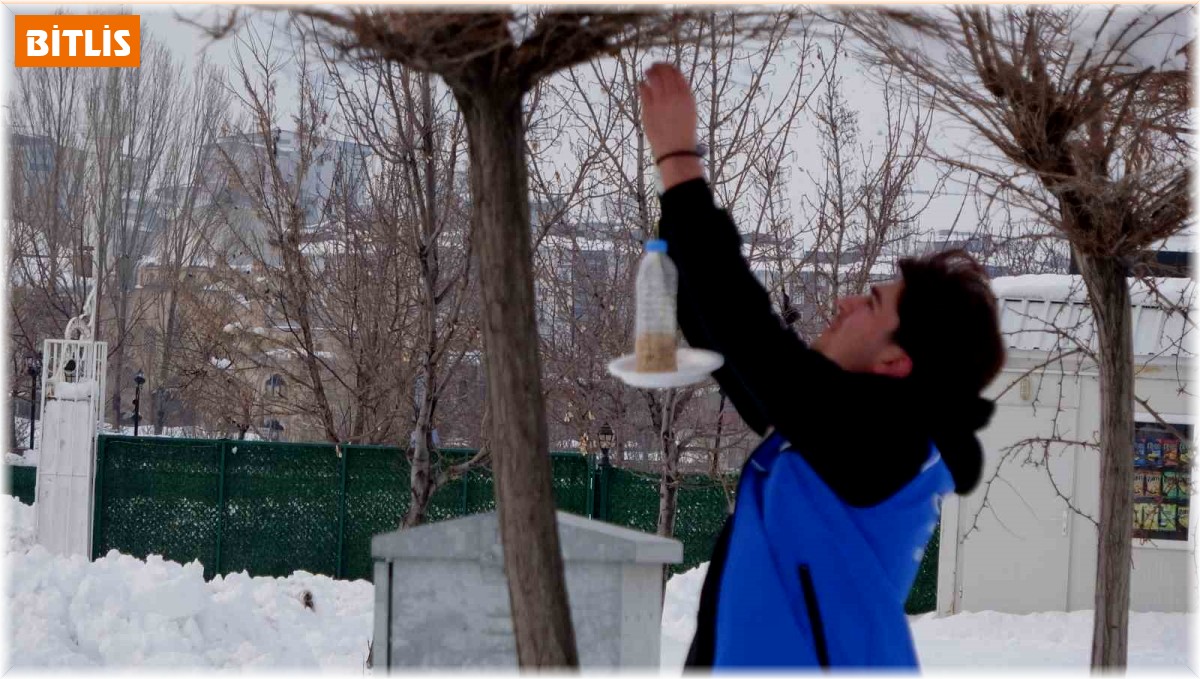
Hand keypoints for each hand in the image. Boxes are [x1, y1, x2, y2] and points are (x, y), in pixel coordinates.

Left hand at [639, 63, 702, 189]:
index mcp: (686, 95)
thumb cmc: (684, 133)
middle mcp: (673, 95)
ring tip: (647, 71)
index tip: (666, 67)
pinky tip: (642, 85)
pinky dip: (642, 85)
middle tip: (654, 66)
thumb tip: (673, 84)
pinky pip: (643, 90)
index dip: (670, 67)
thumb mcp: (689, 110)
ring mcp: (660, 101)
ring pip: (653, 78)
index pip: (677, 73)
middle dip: (659, 66)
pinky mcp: (648, 109)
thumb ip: (682, 96)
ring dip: (650, 72)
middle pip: (664, 72)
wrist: (676, 150)